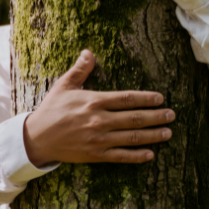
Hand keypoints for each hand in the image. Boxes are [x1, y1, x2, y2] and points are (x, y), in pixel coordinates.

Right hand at [23, 50, 175, 166]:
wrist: (37, 138)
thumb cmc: (51, 109)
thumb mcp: (63, 86)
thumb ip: (80, 70)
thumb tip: (89, 52)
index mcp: (94, 101)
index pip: (126, 98)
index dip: (145, 98)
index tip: (160, 98)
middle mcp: (99, 120)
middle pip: (134, 118)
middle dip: (155, 116)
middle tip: (171, 115)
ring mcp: (99, 139)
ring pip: (132, 138)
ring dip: (152, 135)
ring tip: (167, 133)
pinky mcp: (96, 155)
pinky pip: (121, 156)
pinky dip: (137, 156)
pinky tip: (150, 154)